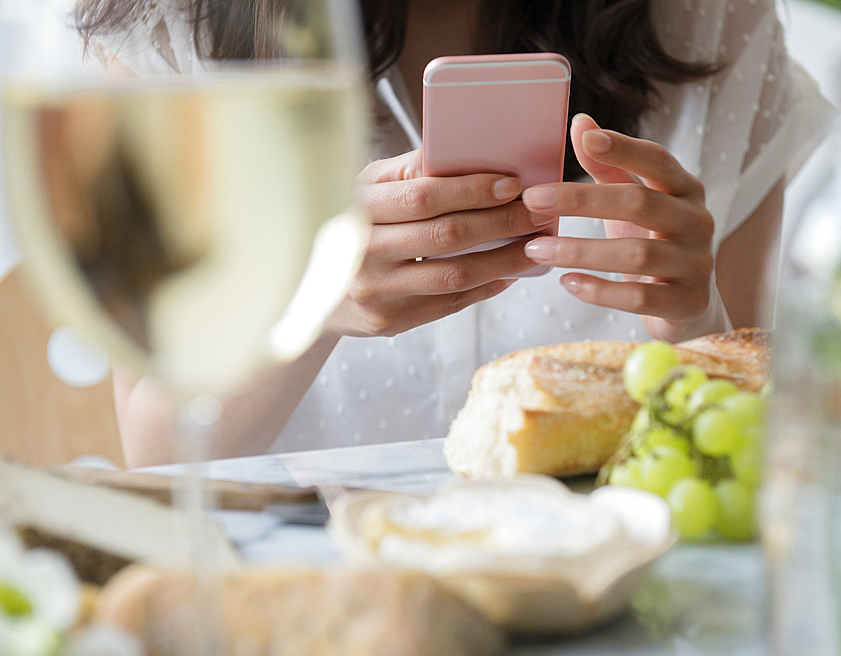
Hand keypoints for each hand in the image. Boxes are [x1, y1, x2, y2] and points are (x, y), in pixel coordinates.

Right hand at [325, 150, 552, 336]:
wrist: (301, 290)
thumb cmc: (342, 224)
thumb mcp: (359, 188)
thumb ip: (406, 173)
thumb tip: (457, 147)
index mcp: (354, 210)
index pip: (422, 198)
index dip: (471, 190)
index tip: (511, 184)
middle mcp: (362, 254)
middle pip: (446, 237)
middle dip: (501, 222)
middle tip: (539, 212)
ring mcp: (376, 294)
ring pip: (455, 277)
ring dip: (504, 260)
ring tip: (534, 244)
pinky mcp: (389, 323)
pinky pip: (448, 305)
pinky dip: (485, 288)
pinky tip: (507, 273)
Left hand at [522, 114, 718, 341]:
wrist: (687, 305)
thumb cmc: (653, 242)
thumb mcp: (634, 202)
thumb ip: (609, 166)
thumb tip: (580, 122)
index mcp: (685, 189)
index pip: (657, 160)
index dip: (624, 148)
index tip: (585, 140)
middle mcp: (697, 221)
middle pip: (640, 203)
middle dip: (581, 201)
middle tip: (532, 200)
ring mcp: (696, 264)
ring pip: (637, 255)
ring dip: (580, 251)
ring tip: (536, 249)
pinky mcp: (687, 302)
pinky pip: (638, 297)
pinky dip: (599, 291)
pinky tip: (566, 282)